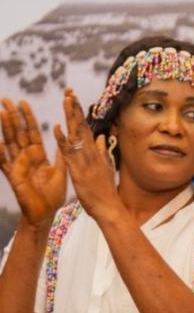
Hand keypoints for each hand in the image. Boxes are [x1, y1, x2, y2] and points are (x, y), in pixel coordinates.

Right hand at [0, 98, 66, 228]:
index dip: (28, 118)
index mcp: (37, 155)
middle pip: (18, 133)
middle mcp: (25, 157)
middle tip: (6, 99)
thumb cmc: (52, 194)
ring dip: (5, 128)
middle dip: (13, 117)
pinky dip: (0, 152)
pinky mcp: (13, 176)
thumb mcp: (60, 172)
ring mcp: (17, 165)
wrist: (45, 212)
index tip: (23, 102)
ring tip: (1, 113)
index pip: (32, 132)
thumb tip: (67, 139)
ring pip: (10, 143)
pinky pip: (4, 163)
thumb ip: (62, 156)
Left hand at [52, 89, 120, 222]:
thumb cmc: (105, 191)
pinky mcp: (78, 169)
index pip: (86, 128)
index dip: (79, 113)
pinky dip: (63, 140)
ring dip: (70, 117)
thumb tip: (102, 137)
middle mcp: (91, 153)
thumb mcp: (106, 167)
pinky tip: (57, 128)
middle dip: (74, 108)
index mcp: (95, 152)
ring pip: (76, 134)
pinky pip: (68, 152)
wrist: (109, 207)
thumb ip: (102, 151)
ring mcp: (85, 160)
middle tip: (69, 91)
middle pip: (81, 126)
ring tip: (66, 100)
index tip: (74, 98)